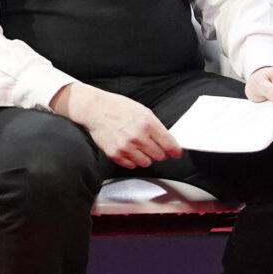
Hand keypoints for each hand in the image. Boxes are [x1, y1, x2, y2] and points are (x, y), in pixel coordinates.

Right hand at [52, 82, 182, 168]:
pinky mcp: (115, 154)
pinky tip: (129, 150)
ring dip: (146, 157)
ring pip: (146, 163)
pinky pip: (131, 165)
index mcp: (148, 124)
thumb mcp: (143, 111)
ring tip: (139, 146)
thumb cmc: (119, 108)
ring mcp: (126, 147)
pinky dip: (132, 160)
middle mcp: (138, 137)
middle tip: (154, 146)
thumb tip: (168, 141)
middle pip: (159, 156)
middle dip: (159, 152)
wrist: (96, 109)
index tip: (176, 153)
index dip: (175, 150)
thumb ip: (157, 127)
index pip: (169, 145)